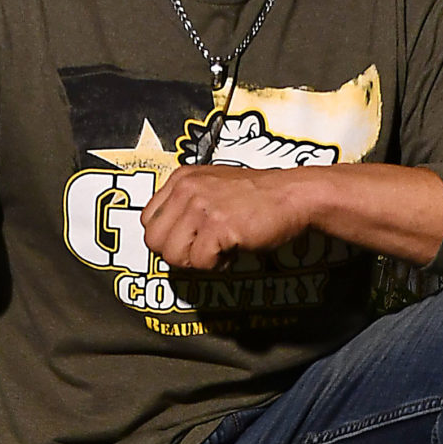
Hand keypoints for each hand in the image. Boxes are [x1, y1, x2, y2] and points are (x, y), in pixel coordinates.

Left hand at [140, 162, 312, 270]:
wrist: (294, 196)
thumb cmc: (258, 197)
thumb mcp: (212, 188)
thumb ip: (186, 206)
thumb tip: (166, 239)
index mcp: (182, 178)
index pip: (148, 220)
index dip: (168, 238)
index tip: (190, 239)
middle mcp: (187, 189)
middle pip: (154, 241)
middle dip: (177, 254)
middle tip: (204, 249)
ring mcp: (202, 206)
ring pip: (173, 256)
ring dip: (197, 261)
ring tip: (220, 247)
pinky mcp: (219, 226)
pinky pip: (200, 263)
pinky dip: (219, 265)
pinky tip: (235, 248)